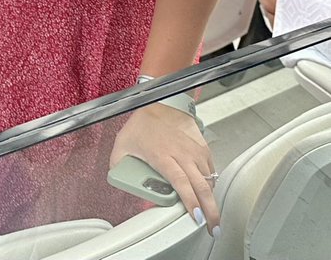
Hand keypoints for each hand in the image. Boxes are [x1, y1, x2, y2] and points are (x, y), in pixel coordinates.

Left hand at [111, 103, 218, 232]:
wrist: (157, 103)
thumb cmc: (140, 124)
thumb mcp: (122, 145)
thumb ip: (118, 166)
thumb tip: (117, 182)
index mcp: (162, 155)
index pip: (181, 183)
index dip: (191, 202)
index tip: (196, 217)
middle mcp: (181, 153)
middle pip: (201, 186)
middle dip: (210, 210)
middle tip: (213, 227)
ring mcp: (193, 149)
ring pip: (209, 178)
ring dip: (211, 197)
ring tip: (210, 212)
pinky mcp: (201, 145)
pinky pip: (211, 168)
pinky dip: (211, 181)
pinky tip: (207, 190)